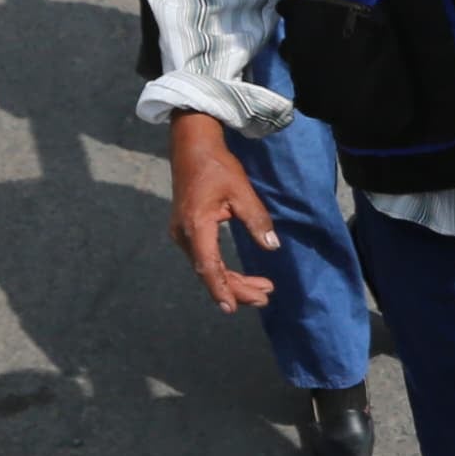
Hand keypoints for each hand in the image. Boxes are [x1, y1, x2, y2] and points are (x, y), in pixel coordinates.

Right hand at [166, 114, 280, 312]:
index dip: (222, 289)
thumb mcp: (242, 191)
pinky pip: (204, 258)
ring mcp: (182, 234)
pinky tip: (240, 278)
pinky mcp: (186, 231)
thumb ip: (256, 220)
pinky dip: (222, 270)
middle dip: (237, 288)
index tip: (232, 308)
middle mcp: (184, 234)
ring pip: (207, 267)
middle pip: (209, 272)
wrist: (191, 147)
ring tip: (262, 290)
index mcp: (196, 225)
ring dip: (232, 281)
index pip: (209, 266)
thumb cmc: (217, 166)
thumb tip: (272, 246)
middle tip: (266, 298)